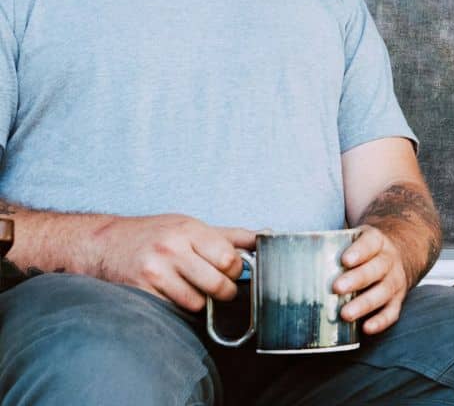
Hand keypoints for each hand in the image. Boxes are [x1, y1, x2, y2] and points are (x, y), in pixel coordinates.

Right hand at [92, 214, 256, 310]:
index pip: (230, 259)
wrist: (104, 243)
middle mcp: (172, 249)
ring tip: (191, 287)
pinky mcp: (141, 292)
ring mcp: (155, 272)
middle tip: (218, 286)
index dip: (236, 270)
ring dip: (200, 301)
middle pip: (219, 284)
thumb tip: (265, 237)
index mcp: (190, 230)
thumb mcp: (191, 226)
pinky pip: (174, 310)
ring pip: (198, 303)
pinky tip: (172, 294)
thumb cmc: (155, 234)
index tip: (230, 270)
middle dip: (224, 290)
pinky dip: (178, 307)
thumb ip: (230, 235)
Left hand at [334, 226, 409, 334]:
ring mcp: (395, 280)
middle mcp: (389, 260)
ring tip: (345, 314)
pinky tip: (366, 329)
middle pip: (377, 268)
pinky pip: (392, 312)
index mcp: (377, 241)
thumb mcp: (354, 236)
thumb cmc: (364, 249)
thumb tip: (266, 236)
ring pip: (384, 291)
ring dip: (365, 303)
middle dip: (357, 279)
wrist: (400, 252)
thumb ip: (324, 241)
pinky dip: (381, 321)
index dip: (360, 251)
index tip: (344, 260)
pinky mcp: (398, 299)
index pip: (371, 243)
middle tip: (336, 288)